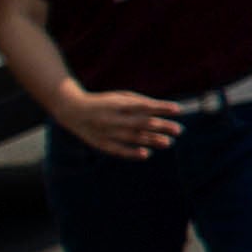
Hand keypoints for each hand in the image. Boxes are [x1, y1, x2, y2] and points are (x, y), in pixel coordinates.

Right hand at [49, 83, 181, 159]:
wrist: (72, 110)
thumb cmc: (104, 103)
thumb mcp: (120, 97)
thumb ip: (140, 103)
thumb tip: (163, 112)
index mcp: (117, 103)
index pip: (144, 106)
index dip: (161, 108)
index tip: (178, 109)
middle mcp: (112, 118)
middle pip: (141, 123)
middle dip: (161, 126)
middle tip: (179, 130)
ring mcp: (106, 132)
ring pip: (132, 137)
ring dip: (152, 140)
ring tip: (169, 142)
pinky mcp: (101, 143)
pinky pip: (118, 150)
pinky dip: (132, 153)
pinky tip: (146, 154)